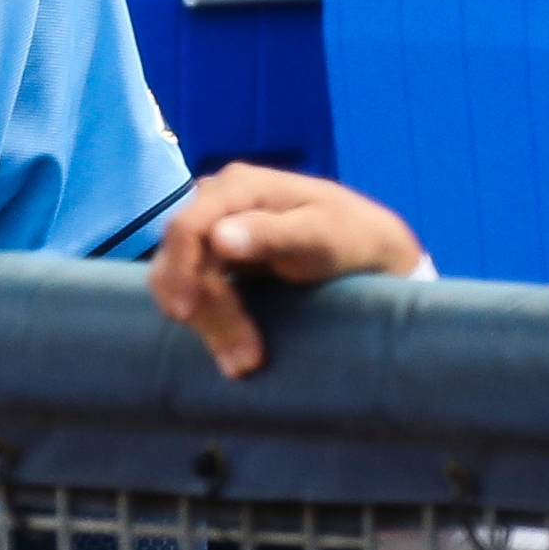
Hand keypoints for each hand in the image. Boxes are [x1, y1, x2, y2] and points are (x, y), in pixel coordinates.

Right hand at [150, 166, 422, 378]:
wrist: (369, 251)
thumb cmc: (350, 237)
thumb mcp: (320, 235)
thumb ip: (273, 234)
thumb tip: (218, 238)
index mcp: (239, 186)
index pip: (187, 226)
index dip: (179, 270)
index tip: (187, 315)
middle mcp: (216, 202)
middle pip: (180, 260)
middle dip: (205, 311)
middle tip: (244, 358)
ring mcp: (214, 229)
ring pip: (181, 282)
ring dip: (207, 325)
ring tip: (244, 362)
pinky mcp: (216, 259)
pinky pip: (194, 292)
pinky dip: (210, 324)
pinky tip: (236, 351)